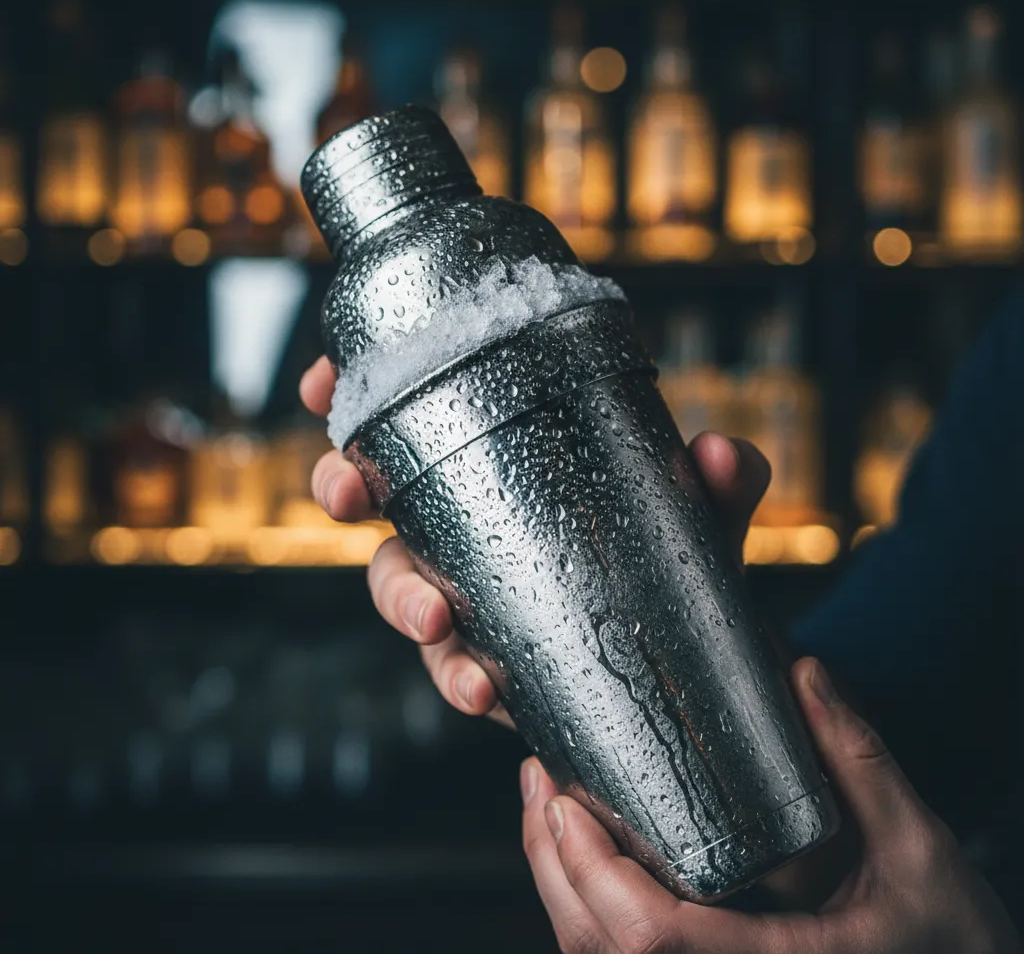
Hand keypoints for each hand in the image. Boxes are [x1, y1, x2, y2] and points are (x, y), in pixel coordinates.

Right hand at [300, 355, 770, 727]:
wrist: (696, 647)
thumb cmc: (677, 550)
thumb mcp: (700, 509)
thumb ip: (722, 480)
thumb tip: (721, 454)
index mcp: (497, 459)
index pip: (412, 414)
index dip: (352, 395)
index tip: (322, 385)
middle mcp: (467, 521)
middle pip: (375, 495)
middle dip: (342, 487)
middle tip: (349, 495)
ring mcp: (471, 591)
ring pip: (399, 585)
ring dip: (400, 598)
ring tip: (435, 619)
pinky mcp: (487, 658)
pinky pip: (453, 666)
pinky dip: (458, 677)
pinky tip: (480, 690)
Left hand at [520, 656, 1021, 953]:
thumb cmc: (955, 942)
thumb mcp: (918, 848)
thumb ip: (860, 761)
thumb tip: (802, 672)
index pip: (653, 939)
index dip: (592, 873)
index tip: (563, 802)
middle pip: (603, 953)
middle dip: (554, 868)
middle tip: (539, 786)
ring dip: (562, 889)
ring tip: (548, 810)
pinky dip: (589, 916)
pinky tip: (587, 860)